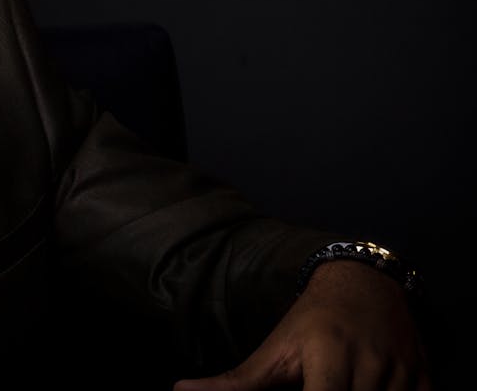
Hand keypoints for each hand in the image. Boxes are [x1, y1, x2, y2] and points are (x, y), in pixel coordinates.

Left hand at [174, 260, 429, 390]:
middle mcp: (370, 364)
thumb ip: (233, 384)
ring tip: (338, 384)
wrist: (362, 281)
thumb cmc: (310, 320)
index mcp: (327, 358)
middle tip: (315, 389)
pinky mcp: (427, 378)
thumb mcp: (272, 351)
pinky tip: (372, 390)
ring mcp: (403, 372)